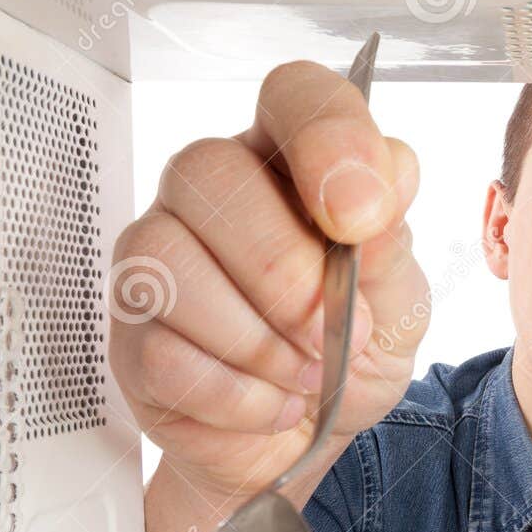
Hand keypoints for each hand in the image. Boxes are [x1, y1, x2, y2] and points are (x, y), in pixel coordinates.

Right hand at [110, 60, 428, 531]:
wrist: (312, 436)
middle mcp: (212, 189)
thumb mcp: (398, 301)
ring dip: (259, 341)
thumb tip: (381, 186)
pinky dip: (235, 394)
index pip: (295, 95)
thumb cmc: (353, 347)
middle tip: (338, 334)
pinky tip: (272, 403)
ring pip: (170, 264)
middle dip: (286, 272)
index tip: (360, 217)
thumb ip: (390, 245)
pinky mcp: (132, 335)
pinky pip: (163, 352)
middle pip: (210, 174)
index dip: (327, 138)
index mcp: (291, 159)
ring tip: (309, 377)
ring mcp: (158, 255)